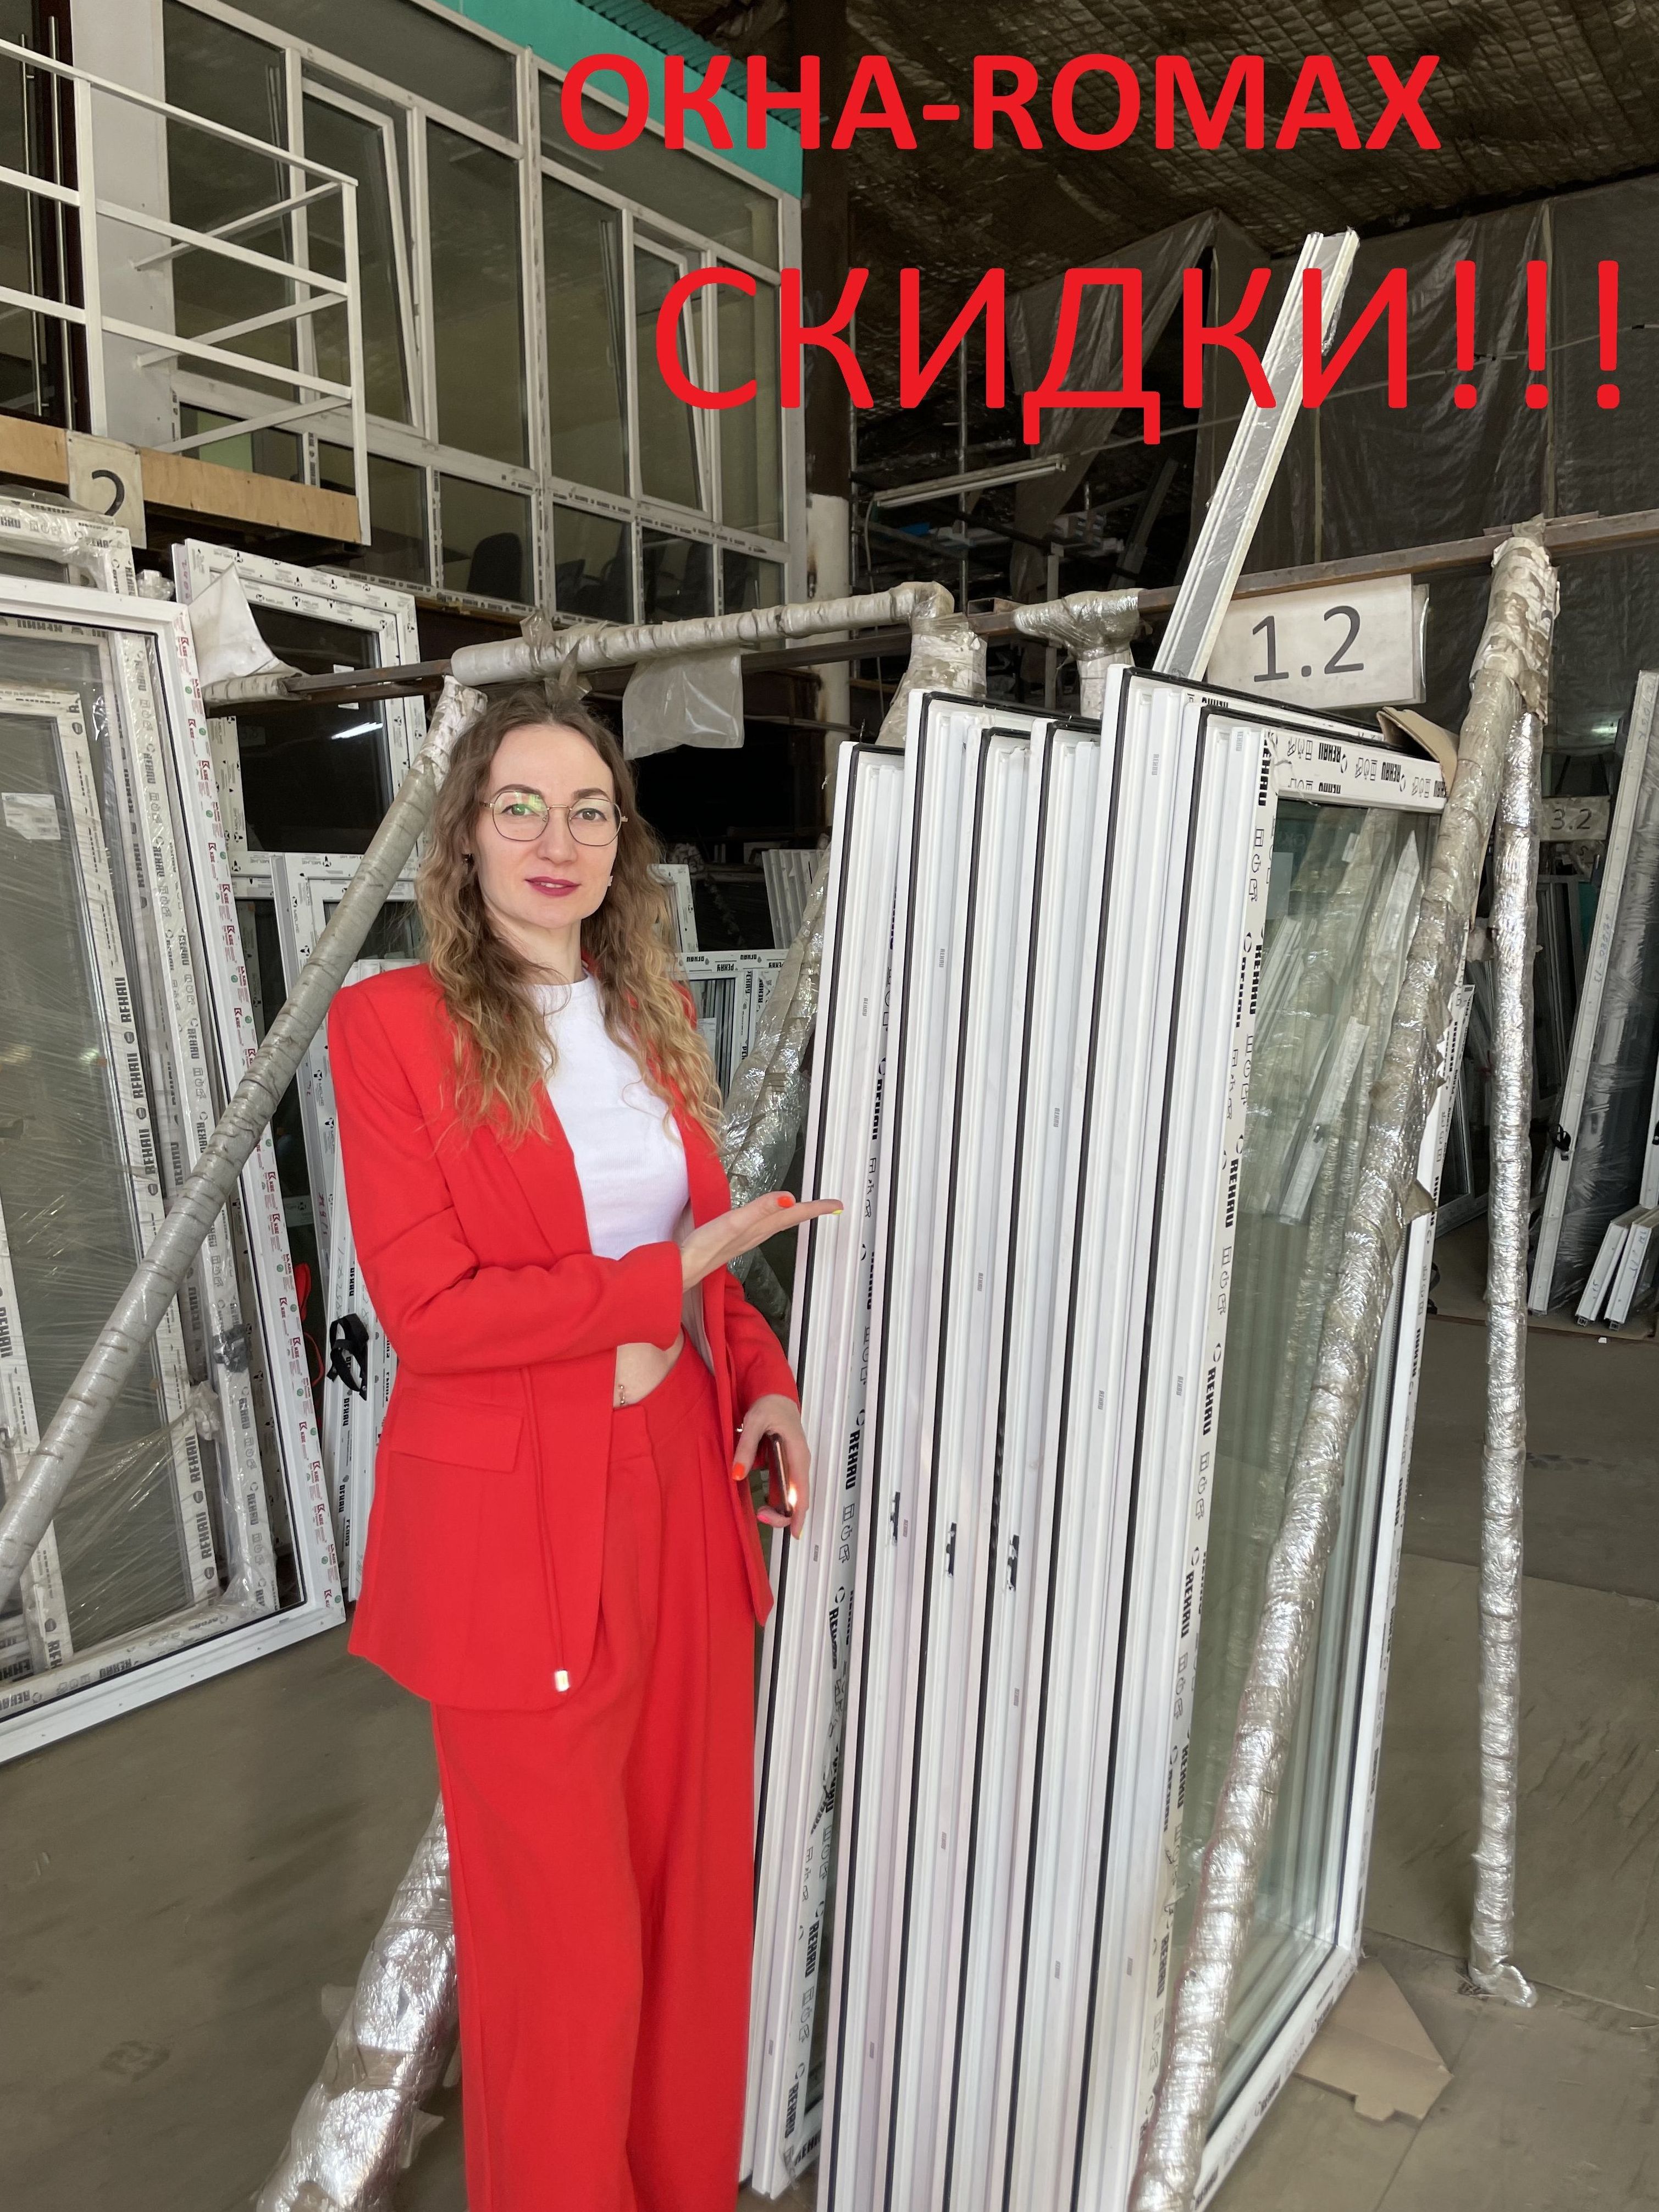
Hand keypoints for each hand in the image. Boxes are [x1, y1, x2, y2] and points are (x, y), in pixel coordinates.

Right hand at [679, 1191, 841, 1293]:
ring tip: (806, 1208)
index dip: (816, 1208)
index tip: (836, 1204)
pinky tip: (768, 1219)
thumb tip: (789, 1199)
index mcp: (761, 1227)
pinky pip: (763, 1226)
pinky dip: (773, 1218)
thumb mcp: (734, 1224)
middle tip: (830, 1205)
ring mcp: (747, 1237)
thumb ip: (761, 1209)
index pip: (794, 1214)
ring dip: (794, 1214)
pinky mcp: (734, 1239)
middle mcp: (758, 1233)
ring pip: (778, 1223)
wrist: (684, 1269)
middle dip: (811, 1210)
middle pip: (790, 1219)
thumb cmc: (704, 1248)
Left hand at [736, 1392, 809, 1540]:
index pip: (802, 1492)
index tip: (793, 1532)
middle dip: (782, 1514)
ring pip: (791, 1495)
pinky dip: (776, 1499)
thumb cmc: (770, 1405)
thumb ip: (746, 1448)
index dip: (799, 1514)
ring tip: (759, 1512)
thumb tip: (738, 1474)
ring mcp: (794, 1465)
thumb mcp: (754, 1423)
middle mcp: (800, 1463)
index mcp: (798, 1455)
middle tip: (760, 1516)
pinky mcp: (787, 1465)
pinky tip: (763, 1503)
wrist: (776, 1394)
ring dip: (778, 1508)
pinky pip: (784, 1487)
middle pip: (798, 1499)